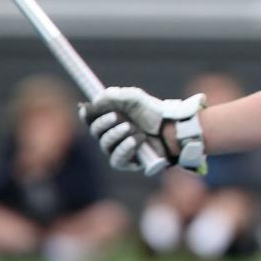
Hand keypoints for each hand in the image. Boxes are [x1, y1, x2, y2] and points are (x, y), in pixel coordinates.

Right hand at [80, 87, 205, 173]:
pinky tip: (136, 140)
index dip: (87, 115)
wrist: (174, 128)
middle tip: (115, 116)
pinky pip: (117, 159)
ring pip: (105, 145)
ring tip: (132, 128)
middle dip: (103, 123)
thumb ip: (114, 97)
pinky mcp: (129, 163)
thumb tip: (95, 100)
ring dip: (116, 134)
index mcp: (112, 119)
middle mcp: (113, 135)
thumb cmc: (155, 113)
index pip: (92, 119)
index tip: (86, 109)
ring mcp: (120, 150)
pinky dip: (124, 148)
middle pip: (95, 132)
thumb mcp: (135, 98)